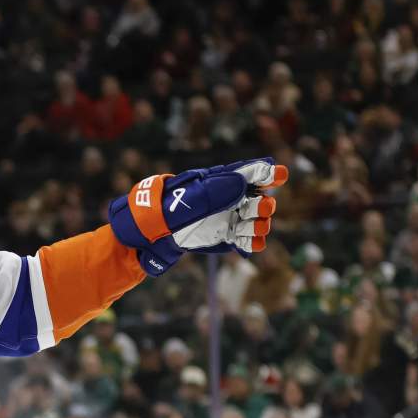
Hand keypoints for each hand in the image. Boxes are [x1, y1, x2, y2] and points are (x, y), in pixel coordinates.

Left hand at [108, 158, 287, 275]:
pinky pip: (244, 239)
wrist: (139, 240)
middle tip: (262, 207)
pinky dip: (252, 242)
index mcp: (212, 182)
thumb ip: (207, 195)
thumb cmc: (155, 215)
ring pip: (253, 219)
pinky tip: (253, 245)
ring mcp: (223, 218)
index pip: (243, 173)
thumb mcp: (177, 204)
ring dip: (259, 223)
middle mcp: (223, 199)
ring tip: (252, 228)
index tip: (279, 174)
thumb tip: (240, 183)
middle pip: (254, 197)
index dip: (263, 172)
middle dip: (262, 202)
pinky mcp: (222, 238)